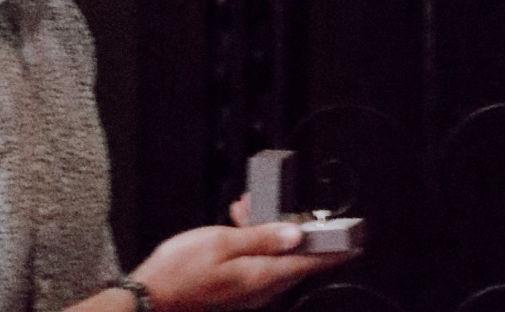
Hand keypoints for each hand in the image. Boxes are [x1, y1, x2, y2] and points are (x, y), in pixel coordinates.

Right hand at [123, 217, 337, 307]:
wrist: (150, 297)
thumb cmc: (181, 270)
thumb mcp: (221, 243)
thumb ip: (261, 238)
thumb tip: (296, 235)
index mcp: (260, 278)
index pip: (306, 264)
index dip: (331, 253)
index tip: (354, 245)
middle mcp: (258, 290)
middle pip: (292, 260)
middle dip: (293, 231)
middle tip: (293, 209)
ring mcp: (245, 292)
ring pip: (271, 258)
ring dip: (265, 231)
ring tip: (244, 208)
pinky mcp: (234, 290)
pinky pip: (255, 262)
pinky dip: (252, 241)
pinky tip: (237, 222)